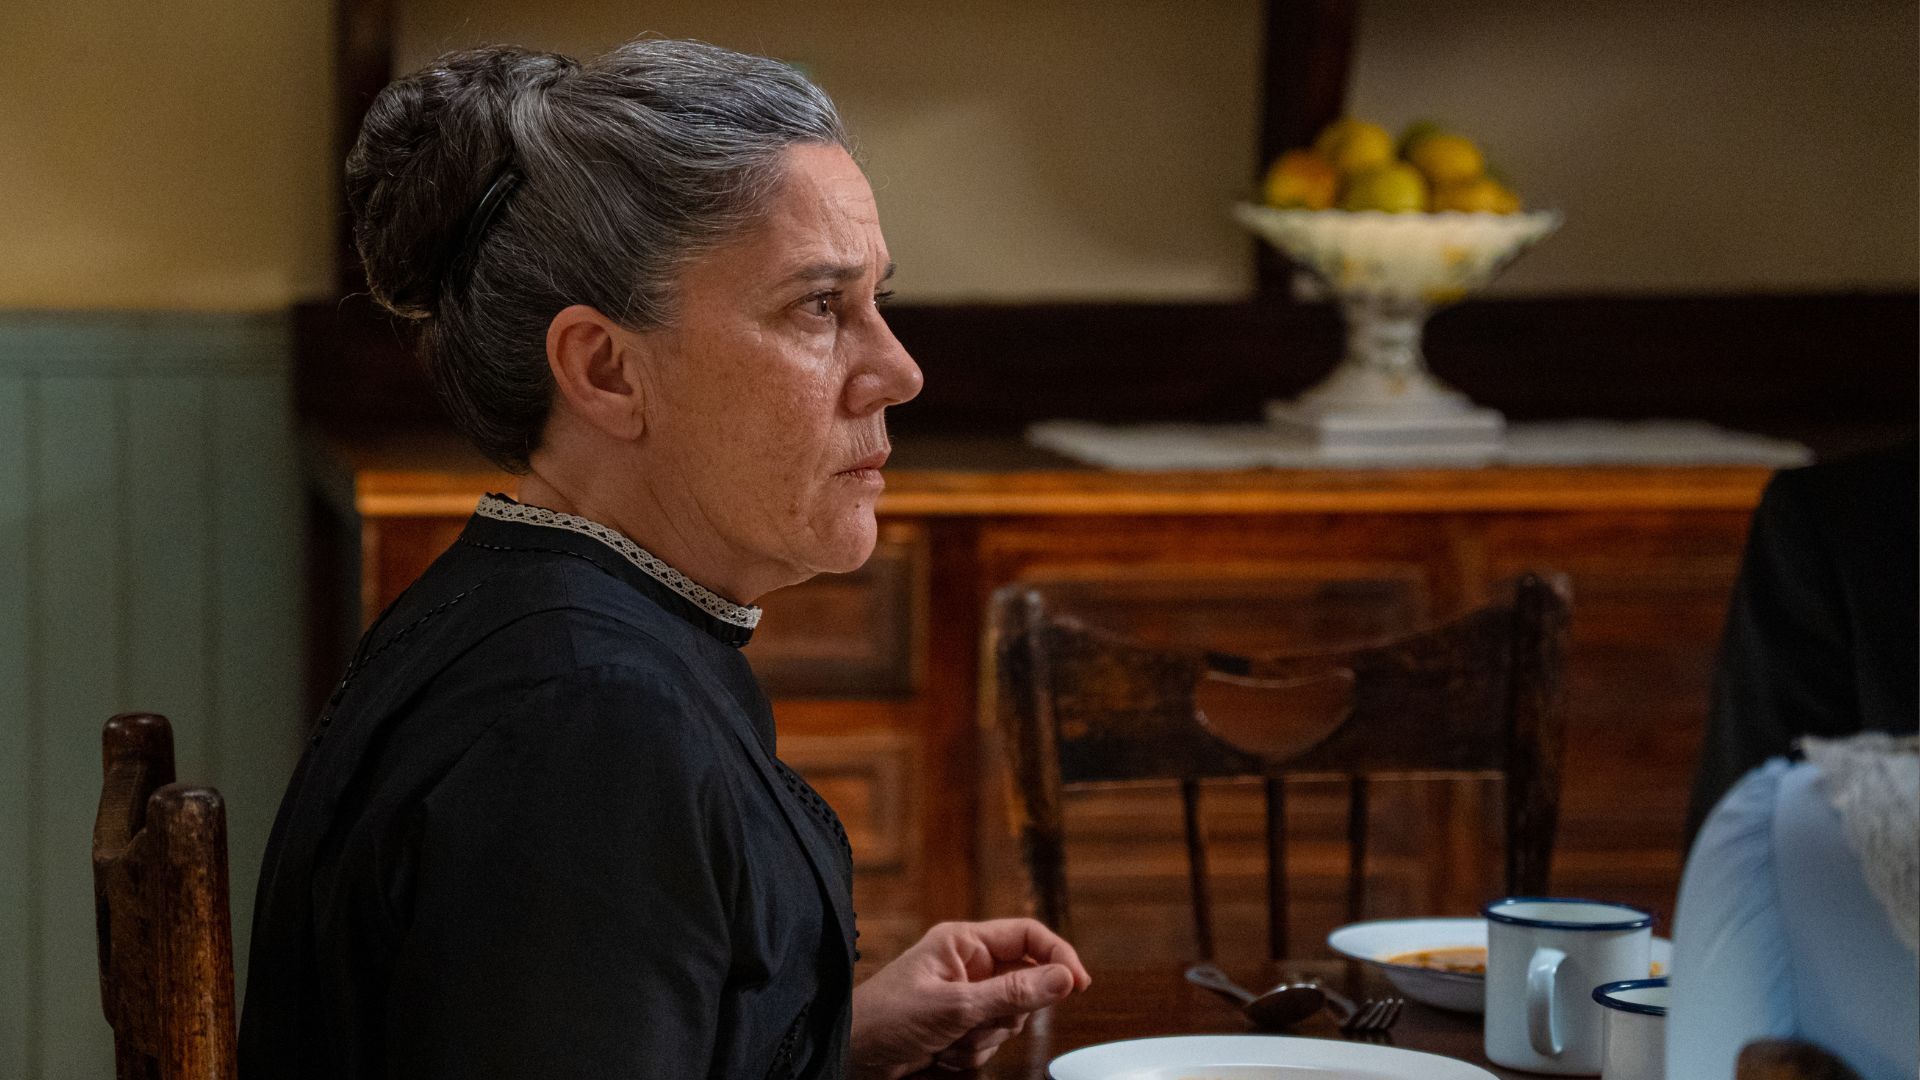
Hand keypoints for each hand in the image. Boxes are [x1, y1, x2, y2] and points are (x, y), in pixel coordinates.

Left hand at [849, 919, 1091, 1077]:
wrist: (850, 1055)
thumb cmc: (887, 1018)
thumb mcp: (955, 1006)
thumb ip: (1013, 992)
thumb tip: (1065, 978)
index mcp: (964, 942)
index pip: (1028, 936)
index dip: (1058, 956)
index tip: (1078, 985)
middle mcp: (967, 965)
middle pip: (1023, 985)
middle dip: (1004, 1016)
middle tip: (975, 1024)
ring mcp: (964, 996)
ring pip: (1008, 1020)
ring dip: (983, 1039)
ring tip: (947, 1042)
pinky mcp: (958, 1025)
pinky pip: (989, 1041)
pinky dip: (969, 1054)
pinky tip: (940, 1054)